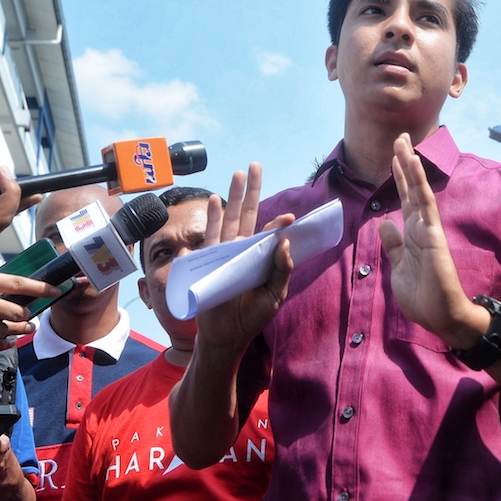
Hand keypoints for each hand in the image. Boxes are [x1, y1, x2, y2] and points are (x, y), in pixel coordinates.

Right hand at [0, 262, 57, 349]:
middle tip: (29, 316)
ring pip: (7, 330)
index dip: (41, 289)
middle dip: (26, 315)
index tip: (56, 291)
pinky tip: (6, 341)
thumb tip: (3, 279)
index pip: (18, 284)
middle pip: (16, 312)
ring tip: (24, 329)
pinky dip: (1, 345)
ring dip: (19, 331)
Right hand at [194, 164, 293, 348]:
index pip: (272, 233)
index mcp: (262, 257)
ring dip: (232, 196)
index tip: (291, 217)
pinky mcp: (209, 260)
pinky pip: (210, 236)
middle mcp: (244, 249)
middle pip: (248, 213)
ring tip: (236, 174)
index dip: (280, 223)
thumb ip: (281, 270)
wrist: (226, 335)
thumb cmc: (252, 316)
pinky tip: (213, 200)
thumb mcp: (274, 295)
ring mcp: (225, 252)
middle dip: (251, 190)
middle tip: (254, 166)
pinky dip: (211, 218)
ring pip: (229, 218)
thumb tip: (285, 242)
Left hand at [379, 134, 487, 348]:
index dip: (398, 179)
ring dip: (410, 165)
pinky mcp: (433, 233)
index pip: (404, 201)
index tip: (393, 159)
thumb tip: (385, 225)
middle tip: (399, 138)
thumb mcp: (398, 269)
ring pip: (418, 189)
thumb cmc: (422, 297)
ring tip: (403, 141)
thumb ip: (393, 247)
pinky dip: (418, 182)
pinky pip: (425, 202)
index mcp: (412, 236)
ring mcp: (428, 228)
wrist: (442, 317)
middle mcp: (421, 227)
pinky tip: (413, 163)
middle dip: (404, 163)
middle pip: (411, 189)